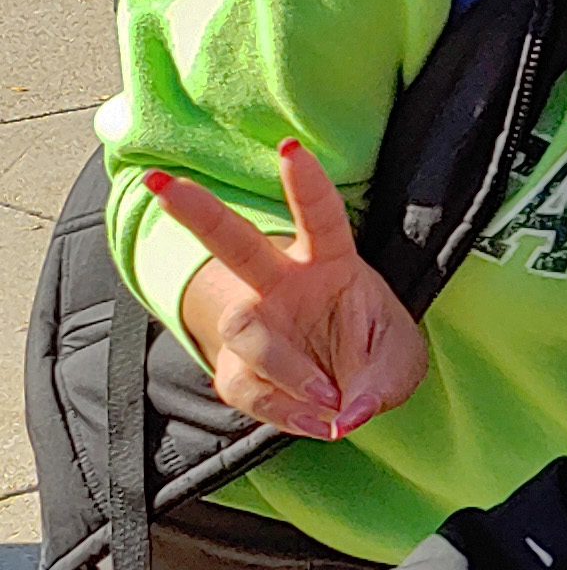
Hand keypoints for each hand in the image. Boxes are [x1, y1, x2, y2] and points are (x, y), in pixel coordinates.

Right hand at [153, 140, 427, 440]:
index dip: (305, 184)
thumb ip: (382, 382)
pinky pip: (251, 390)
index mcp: (330, 262)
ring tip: (330, 397)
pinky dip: (288, 411)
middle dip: (199, 212)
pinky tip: (320, 421)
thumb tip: (349, 412)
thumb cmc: (378, 355)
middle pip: (235, 243)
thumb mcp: (400, 364)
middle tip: (163, 183)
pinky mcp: (240, 370)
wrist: (353, 392)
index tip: (290, 148)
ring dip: (285, 367)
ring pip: (244, 330)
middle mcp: (283, 284)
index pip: (319, 216)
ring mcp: (257, 325)